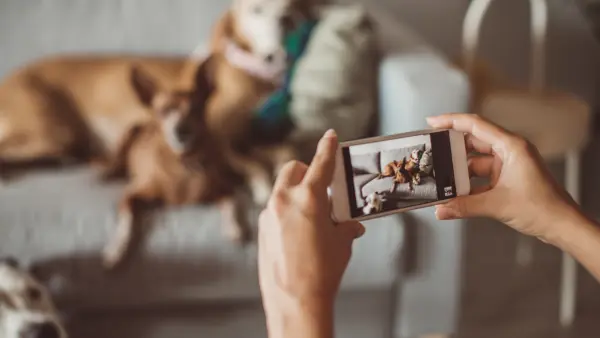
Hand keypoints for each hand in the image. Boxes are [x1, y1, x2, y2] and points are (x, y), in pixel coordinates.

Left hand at [258, 129, 364, 333]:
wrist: (295, 300)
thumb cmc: (322, 271)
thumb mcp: (341, 243)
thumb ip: (346, 226)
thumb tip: (351, 225)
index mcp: (308, 198)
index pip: (320, 163)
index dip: (328, 147)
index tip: (330, 136)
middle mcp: (284, 200)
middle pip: (293, 169)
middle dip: (307, 172)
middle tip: (322, 188)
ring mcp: (269, 214)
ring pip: (282, 190)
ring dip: (297, 193)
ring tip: (313, 217)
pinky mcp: (262, 229)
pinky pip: (275, 209)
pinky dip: (287, 211)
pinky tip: (299, 232)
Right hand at [427, 113, 579, 241]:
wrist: (562, 226)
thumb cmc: (544, 208)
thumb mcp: (497, 205)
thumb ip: (464, 206)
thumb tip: (441, 209)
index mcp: (512, 146)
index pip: (476, 125)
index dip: (451, 121)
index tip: (432, 122)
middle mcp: (510, 151)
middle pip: (473, 142)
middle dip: (452, 149)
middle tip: (431, 152)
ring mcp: (508, 166)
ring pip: (476, 162)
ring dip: (459, 172)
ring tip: (441, 179)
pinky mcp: (507, 179)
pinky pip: (481, 177)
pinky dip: (469, 184)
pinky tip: (456, 194)